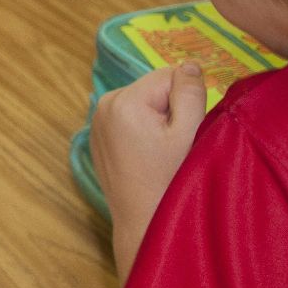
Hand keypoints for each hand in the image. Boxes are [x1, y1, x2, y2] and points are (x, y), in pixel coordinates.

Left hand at [90, 63, 207, 233]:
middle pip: (154, 87)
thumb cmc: (169, 181)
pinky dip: (142, 130)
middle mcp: (103, 104)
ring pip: (143, 102)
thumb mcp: (188, 133)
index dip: (185, 100)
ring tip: (159, 152)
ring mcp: (97, 121)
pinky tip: (146, 156)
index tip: (182, 131)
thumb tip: (189, 64)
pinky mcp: (98, 136)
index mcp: (123, 101)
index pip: (169, 75)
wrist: (143, 223)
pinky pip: (129, 118)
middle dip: (169, 108)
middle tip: (171, 144)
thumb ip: (190, 93)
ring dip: (157, 119)